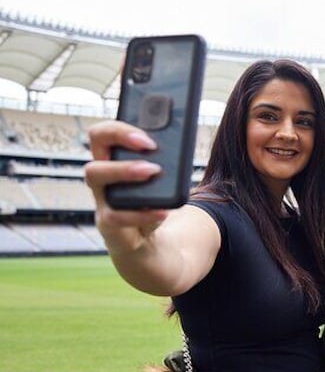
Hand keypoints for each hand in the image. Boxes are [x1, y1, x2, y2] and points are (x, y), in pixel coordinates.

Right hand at [84, 121, 166, 242]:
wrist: (145, 240)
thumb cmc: (151, 201)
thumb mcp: (160, 179)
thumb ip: (166, 161)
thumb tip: (183, 144)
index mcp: (111, 162)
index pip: (100, 135)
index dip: (119, 130)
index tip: (148, 138)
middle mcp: (101, 180)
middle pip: (93, 152)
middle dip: (118, 147)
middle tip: (150, 147)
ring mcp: (102, 202)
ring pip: (95, 180)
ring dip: (124, 171)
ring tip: (153, 171)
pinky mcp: (109, 224)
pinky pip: (116, 216)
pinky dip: (142, 213)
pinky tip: (162, 211)